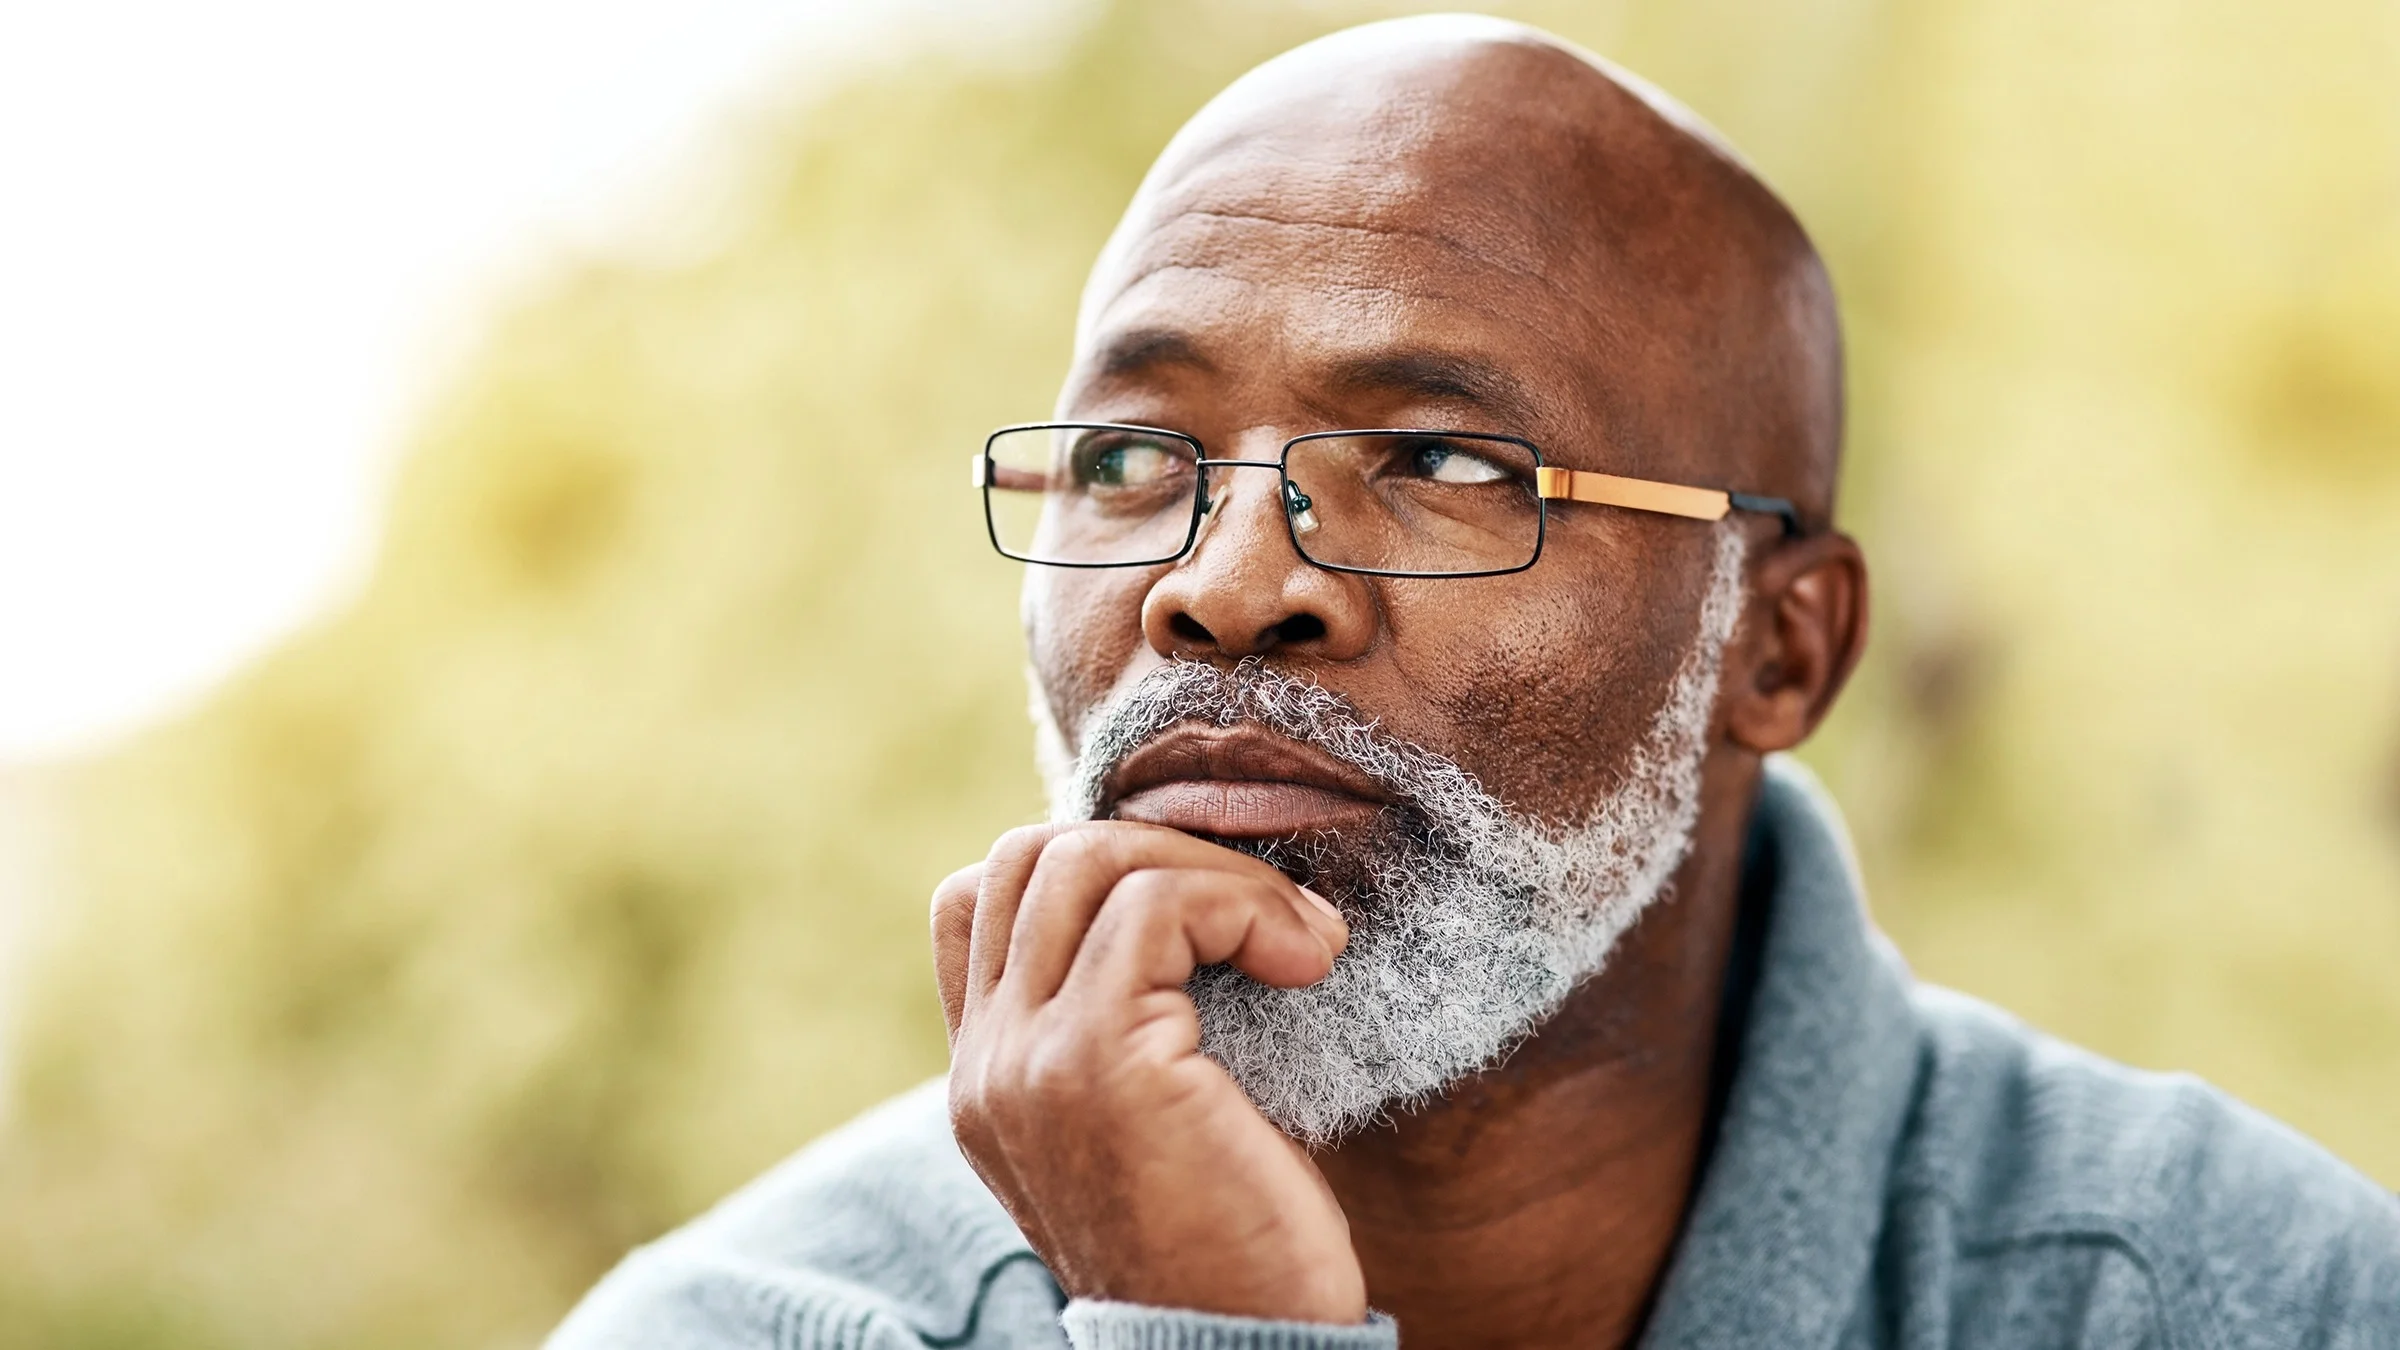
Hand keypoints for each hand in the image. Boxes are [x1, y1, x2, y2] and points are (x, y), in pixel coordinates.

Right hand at [932, 822, 1366, 1322]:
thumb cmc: (1234, 1244)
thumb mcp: (1152, 1122)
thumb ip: (1124, 1026)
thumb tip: (1193, 903)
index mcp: (986, 1081)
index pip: (977, 901)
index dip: (1090, 871)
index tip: (1202, 915)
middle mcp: (983, 1067)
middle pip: (1029, 857)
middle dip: (1161, 848)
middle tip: (1264, 910)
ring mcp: (1025, 1060)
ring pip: (1087, 858)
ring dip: (1215, 870)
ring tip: (1300, 938)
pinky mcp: (1094, 1060)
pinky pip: (1158, 905)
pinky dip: (1247, 904)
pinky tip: (1310, 961)